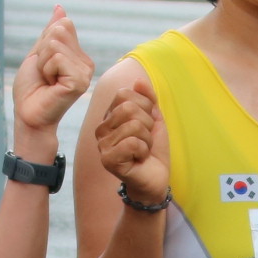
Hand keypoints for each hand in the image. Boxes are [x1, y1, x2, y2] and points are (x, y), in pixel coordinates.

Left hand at [13, 6, 93, 139]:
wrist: (28, 114)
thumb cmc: (31, 88)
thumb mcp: (38, 54)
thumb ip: (50, 32)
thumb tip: (59, 8)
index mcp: (79, 56)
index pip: (63, 25)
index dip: (44, 42)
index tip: (44, 65)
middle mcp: (86, 63)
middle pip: (60, 31)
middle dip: (42, 52)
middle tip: (44, 74)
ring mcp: (85, 73)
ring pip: (55, 44)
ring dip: (42, 63)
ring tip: (47, 81)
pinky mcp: (80, 81)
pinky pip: (57, 58)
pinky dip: (46, 70)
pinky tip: (51, 86)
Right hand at [96, 80, 167, 207]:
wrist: (156, 177)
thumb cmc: (153, 149)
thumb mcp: (154, 118)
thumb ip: (148, 98)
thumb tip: (139, 81)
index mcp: (110, 116)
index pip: (125, 94)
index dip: (145, 107)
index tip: (147, 124)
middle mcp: (102, 129)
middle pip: (128, 109)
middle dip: (147, 124)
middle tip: (145, 140)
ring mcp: (102, 145)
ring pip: (133, 126)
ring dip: (147, 139)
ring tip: (142, 150)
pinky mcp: (107, 160)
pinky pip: (132, 143)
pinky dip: (144, 150)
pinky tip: (139, 158)